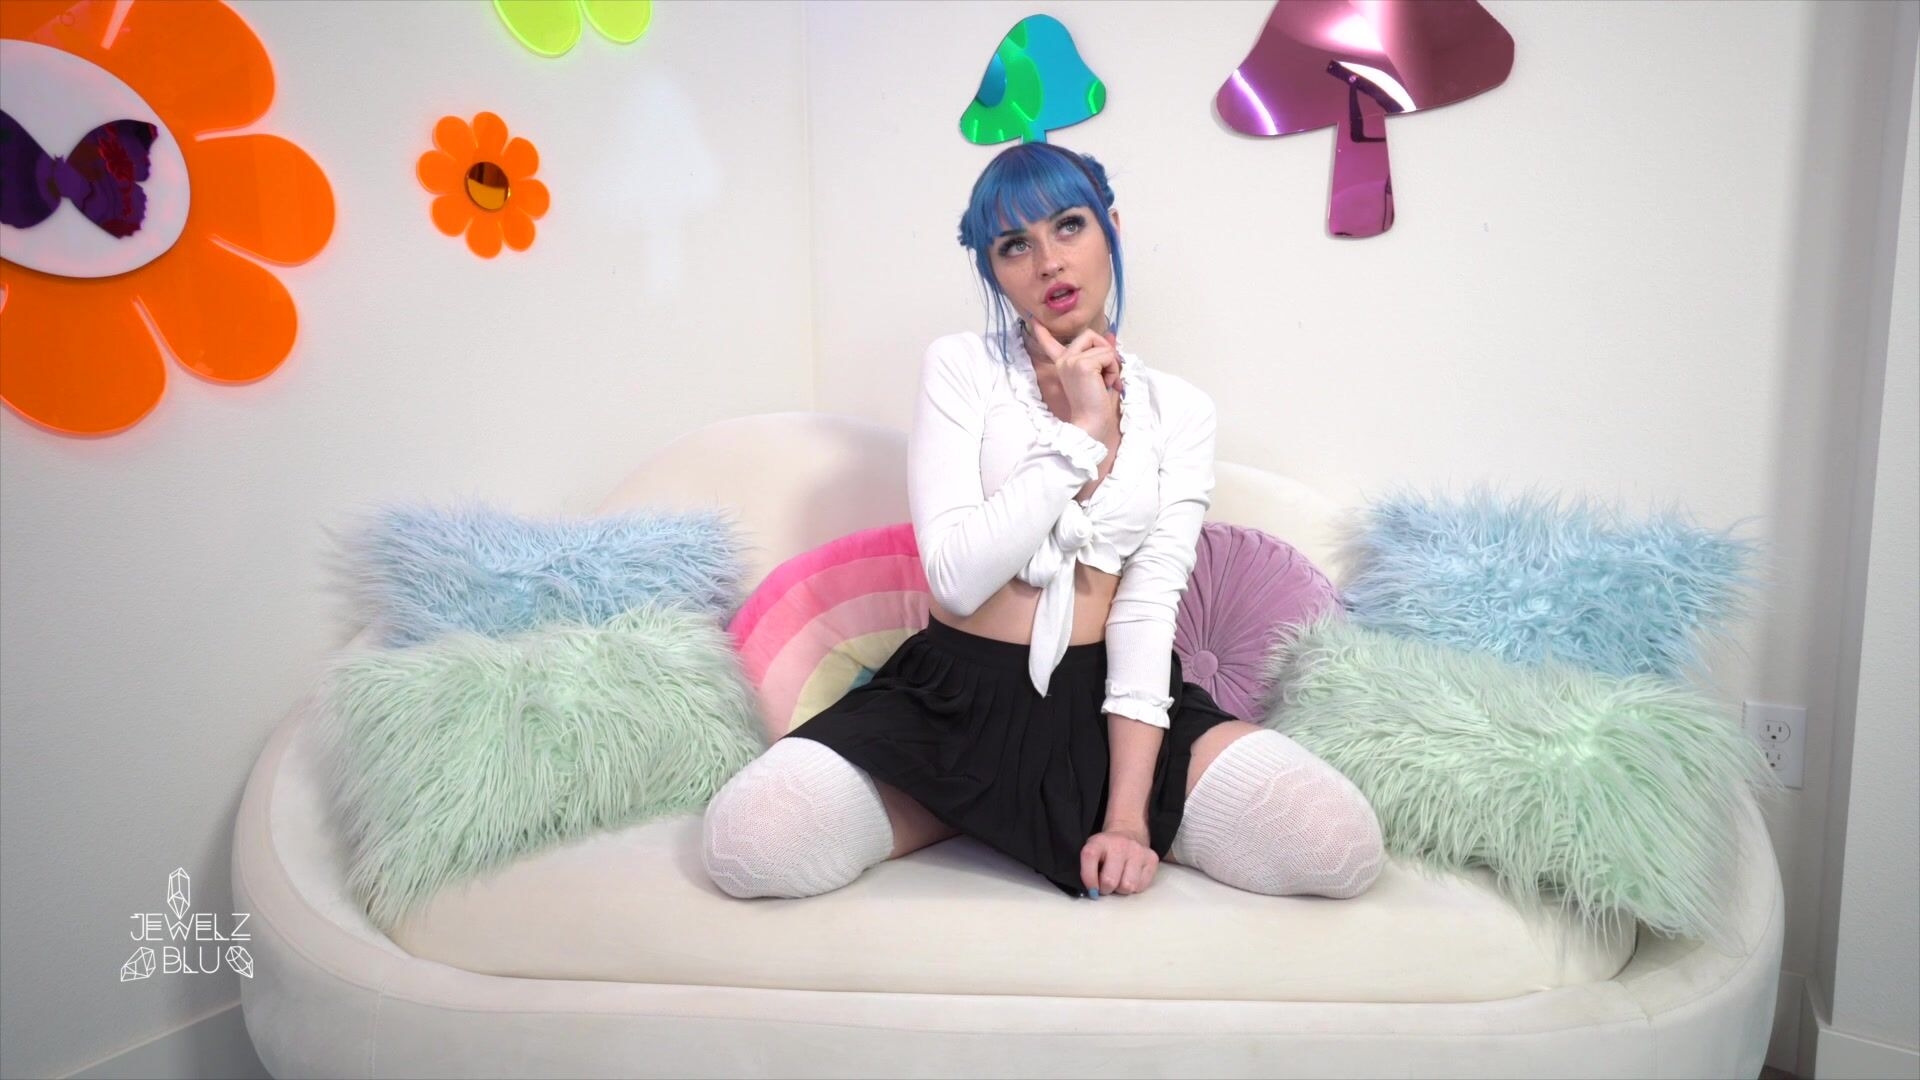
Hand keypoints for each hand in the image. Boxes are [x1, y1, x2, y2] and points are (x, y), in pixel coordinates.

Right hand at [1025, 317, 1121, 438]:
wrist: (1092, 422)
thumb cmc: (1096, 404)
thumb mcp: (1100, 374)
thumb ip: (1102, 354)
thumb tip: (1111, 335)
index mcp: (1063, 364)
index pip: (1051, 344)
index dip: (1042, 332)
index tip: (1034, 320)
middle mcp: (1064, 360)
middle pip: (1090, 335)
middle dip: (1105, 349)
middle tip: (1107, 371)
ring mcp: (1071, 361)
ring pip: (1102, 345)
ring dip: (1112, 363)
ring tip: (1106, 381)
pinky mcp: (1082, 365)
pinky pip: (1108, 355)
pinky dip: (1113, 369)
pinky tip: (1106, 383)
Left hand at [1081, 823, 1158, 896]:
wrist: (1129, 834)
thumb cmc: (1107, 851)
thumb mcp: (1092, 853)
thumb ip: (1087, 869)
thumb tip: (1092, 892)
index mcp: (1099, 842)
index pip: (1089, 856)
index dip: (1088, 878)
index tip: (1091, 888)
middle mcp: (1119, 844)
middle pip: (1109, 881)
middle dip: (1105, 888)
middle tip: (1105, 884)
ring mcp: (1137, 851)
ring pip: (1127, 886)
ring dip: (1121, 889)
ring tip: (1119, 880)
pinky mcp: (1151, 859)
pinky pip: (1141, 886)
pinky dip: (1135, 887)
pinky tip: (1131, 877)